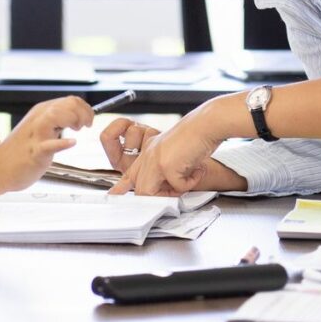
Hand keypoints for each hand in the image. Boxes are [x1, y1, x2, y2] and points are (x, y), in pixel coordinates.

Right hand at [0, 96, 92, 191]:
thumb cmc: (23, 150)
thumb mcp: (41, 128)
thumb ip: (56, 120)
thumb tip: (78, 116)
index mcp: (42, 111)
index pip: (71, 100)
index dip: (85, 109)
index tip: (88, 122)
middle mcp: (39, 118)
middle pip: (68, 103)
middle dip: (84, 113)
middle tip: (84, 127)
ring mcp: (36, 135)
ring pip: (57, 115)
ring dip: (73, 119)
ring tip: (76, 131)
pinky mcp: (34, 153)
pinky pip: (49, 145)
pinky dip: (62, 143)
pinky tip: (72, 142)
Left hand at [107, 110, 246, 195]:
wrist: (207, 125)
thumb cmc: (198, 139)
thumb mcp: (176, 155)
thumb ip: (167, 170)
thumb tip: (169, 190)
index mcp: (150, 151)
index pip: (131, 172)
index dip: (122, 186)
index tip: (114, 194)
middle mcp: (149, 155)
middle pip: (140, 188)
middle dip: (161, 196)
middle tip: (180, 188)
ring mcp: (154, 159)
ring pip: (150, 192)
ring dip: (173, 192)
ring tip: (188, 179)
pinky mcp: (165, 165)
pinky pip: (177, 188)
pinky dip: (191, 182)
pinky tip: (196, 169)